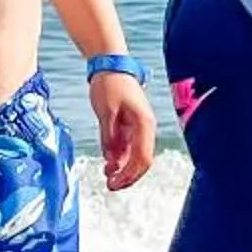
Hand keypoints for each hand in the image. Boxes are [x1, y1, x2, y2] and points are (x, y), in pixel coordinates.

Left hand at [88, 71, 156, 189]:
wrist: (110, 65)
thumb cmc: (110, 84)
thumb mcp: (106, 110)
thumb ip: (109, 135)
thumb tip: (111, 157)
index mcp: (144, 124)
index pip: (143, 158)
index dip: (131, 174)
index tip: (115, 183)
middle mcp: (145, 128)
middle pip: (141, 161)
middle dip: (128, 176)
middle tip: (110, 186)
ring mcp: (138, 128)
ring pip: (134, 156)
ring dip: (122, 169)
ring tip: (107, 177)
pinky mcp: (129, 126)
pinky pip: (127, 148)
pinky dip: (118, 158)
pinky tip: (108, 165)